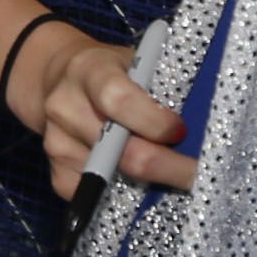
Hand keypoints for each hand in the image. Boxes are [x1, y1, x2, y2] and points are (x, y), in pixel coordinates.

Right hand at [12, 24, 187, 199]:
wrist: (60, 78)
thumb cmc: (114, 70)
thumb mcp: (136, 64)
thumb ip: (159, 90)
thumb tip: (202, 130)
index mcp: (90, 70)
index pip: (119, 100)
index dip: (154, 122)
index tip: (181, 132)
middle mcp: (65, 105)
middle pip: (120, 151)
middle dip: (167, 167)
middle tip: (196, 175)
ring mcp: (55, 140)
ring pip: (110, 178)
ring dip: (146, 181)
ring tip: (169, 172)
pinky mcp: (54, 169)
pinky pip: (90, 193)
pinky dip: (117, 191)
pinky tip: (131, 177)